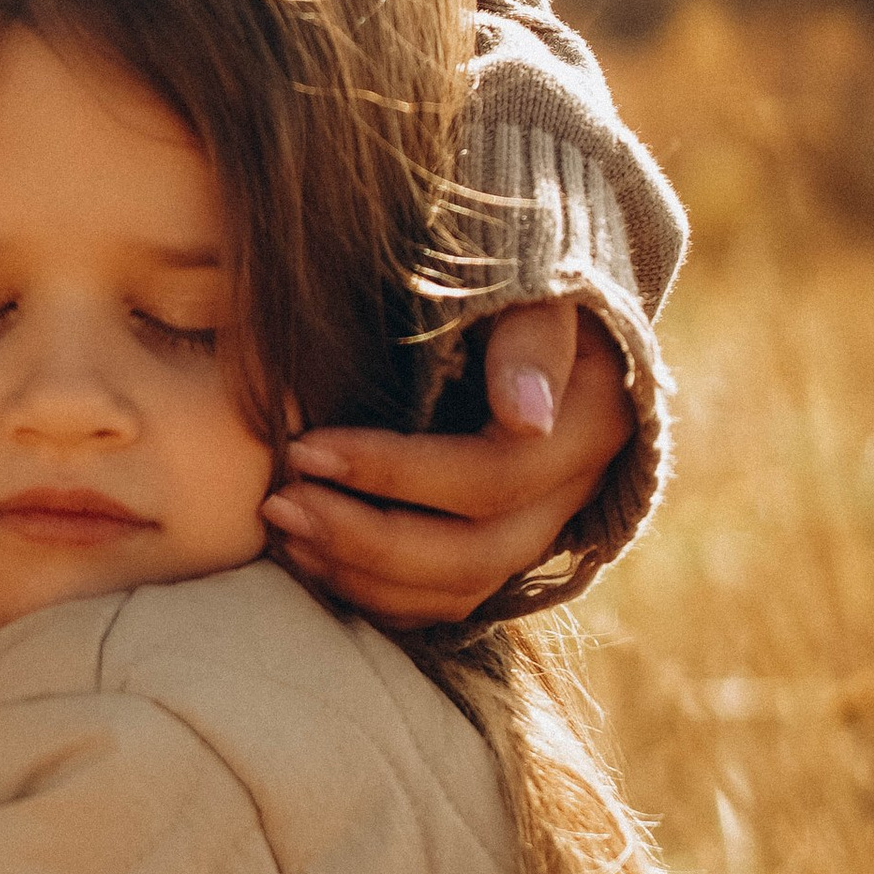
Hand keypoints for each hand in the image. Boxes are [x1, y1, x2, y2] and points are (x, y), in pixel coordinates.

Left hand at [262, 300, 635, 628]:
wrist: (529, 293)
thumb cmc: (514, 271)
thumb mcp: (531, 283)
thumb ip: (530, 337)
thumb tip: (526, 415)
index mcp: (594, 422)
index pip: (493, 477)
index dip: (394, 474)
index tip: (304, 448)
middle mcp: (580, 490)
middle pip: (476, 554)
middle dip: (367, 538)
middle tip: (279, 505)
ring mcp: (546, 528)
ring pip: (459, 591)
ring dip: (362, 574)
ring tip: (284, 532)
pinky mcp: (505, 547)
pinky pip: (444, 602)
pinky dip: (375, 592)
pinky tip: (311, 557)